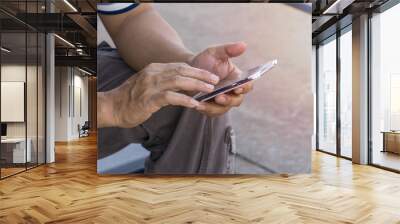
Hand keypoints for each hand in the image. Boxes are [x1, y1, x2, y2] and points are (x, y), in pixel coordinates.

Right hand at [99, 63, 218, 127]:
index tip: (210, 75)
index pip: (179, 66)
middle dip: (201, 75)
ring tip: (209, 90)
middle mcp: (152, 74)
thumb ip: (165, 83)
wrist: (112, 107)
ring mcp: (150, 86)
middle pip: (182, 71)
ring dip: (196, 85)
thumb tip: (186, 87)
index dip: (197, 70)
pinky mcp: (148, 99)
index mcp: (154, 69)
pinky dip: (184, 100)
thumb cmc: (132, 98)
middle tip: (215, 80)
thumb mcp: (149, 85)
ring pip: (178, 81)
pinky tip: (195, 104)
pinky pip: (170, 97)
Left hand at [189, 42, 252, 115]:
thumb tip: (244, 45)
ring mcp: (222, 101)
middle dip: (229, 100)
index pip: (247, 85)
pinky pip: (211, 112)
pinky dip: (206, 110)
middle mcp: (232, 92)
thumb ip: (228, 49)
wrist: (187, 69)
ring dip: (215, 107)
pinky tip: (197, 105)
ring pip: (224, 109)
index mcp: (237, 79)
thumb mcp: (215, 52)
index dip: (245, 87)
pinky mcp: (211, 107)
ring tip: (205, 103)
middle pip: (237, 100)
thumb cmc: (205, 60)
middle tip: (219, 97)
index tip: (238, 87)